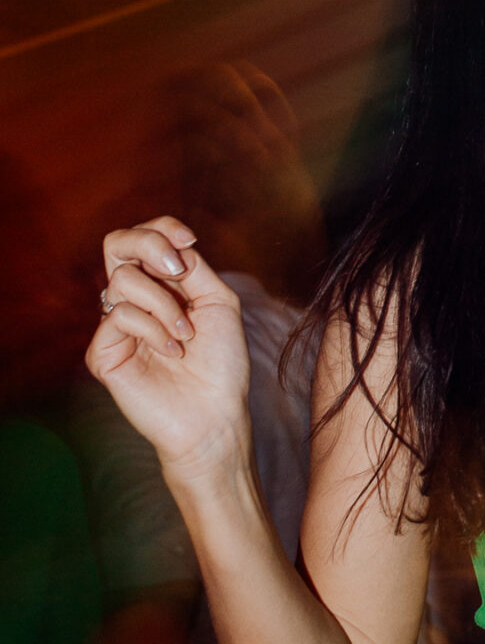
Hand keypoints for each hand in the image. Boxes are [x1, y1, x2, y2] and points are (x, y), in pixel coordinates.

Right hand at [86, 217, 252, 482]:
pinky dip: (154, 329)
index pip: (144, 238)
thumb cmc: (222, 363)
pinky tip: (173, 352)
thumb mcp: (217, 302)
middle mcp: (134, 300)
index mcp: (161, 286)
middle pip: (116, 244)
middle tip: (177, 270)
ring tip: (185, 335)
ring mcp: (116, 326)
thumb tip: (170, 245)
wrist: (215, 414)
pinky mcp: (103, 352)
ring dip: (164, 304)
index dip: (162, 229)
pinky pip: (119, 315)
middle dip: (149, 244)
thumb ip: (192, 268)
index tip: (190, 241)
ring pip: (122, 280)